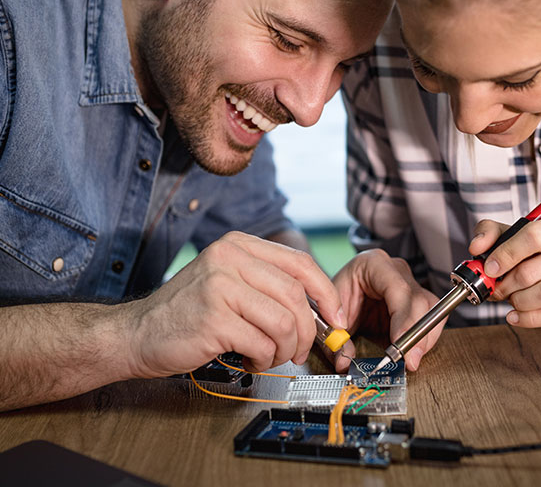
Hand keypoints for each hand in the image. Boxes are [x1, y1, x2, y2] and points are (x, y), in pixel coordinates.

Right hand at [124, 231, 346, 377]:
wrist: (138, 332)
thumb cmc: (190, 311)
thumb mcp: (229, 280)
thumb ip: (268, 284)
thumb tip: (320, 308)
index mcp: (238, 245)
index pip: (300, 262)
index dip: (326, 292)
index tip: (336, 317)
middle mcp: (229, 258)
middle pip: (295, 294)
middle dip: (307, 330)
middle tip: (299, 350)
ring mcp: (220, 285)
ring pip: (283, 322)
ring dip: (284, 350)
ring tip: (267, 356)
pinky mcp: (214, 318)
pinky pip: (262, 344)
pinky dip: (263, 361)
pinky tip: (248, 360)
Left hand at [329, 249, 442, 372]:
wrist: (340, 292)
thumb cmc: (335, 295)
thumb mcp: (329, 313)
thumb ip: (335, 339)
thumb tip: (344, 362)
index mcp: (374, 264)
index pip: (398, 289)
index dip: (403, 319)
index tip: (399, 345)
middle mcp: (396, 270)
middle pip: (420, 301)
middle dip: (417, 335)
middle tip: (409, 361)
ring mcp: (409, 283)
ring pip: (432, 311)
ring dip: (423, 339)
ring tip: (409, 359)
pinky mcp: (416, 301)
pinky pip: (431, 320)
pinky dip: (423, 340)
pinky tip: (410, 352)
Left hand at [469, 216, 540, 326]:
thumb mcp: (516, 232)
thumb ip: (491, 233)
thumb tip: (476, 247)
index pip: (532, 237)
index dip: (506, 255)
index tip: (490, 268)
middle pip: (532, 271)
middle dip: (506, 285)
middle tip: (497, 289)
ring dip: (518, 301)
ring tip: (511, 299)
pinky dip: (531, 319)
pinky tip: (516, 316)